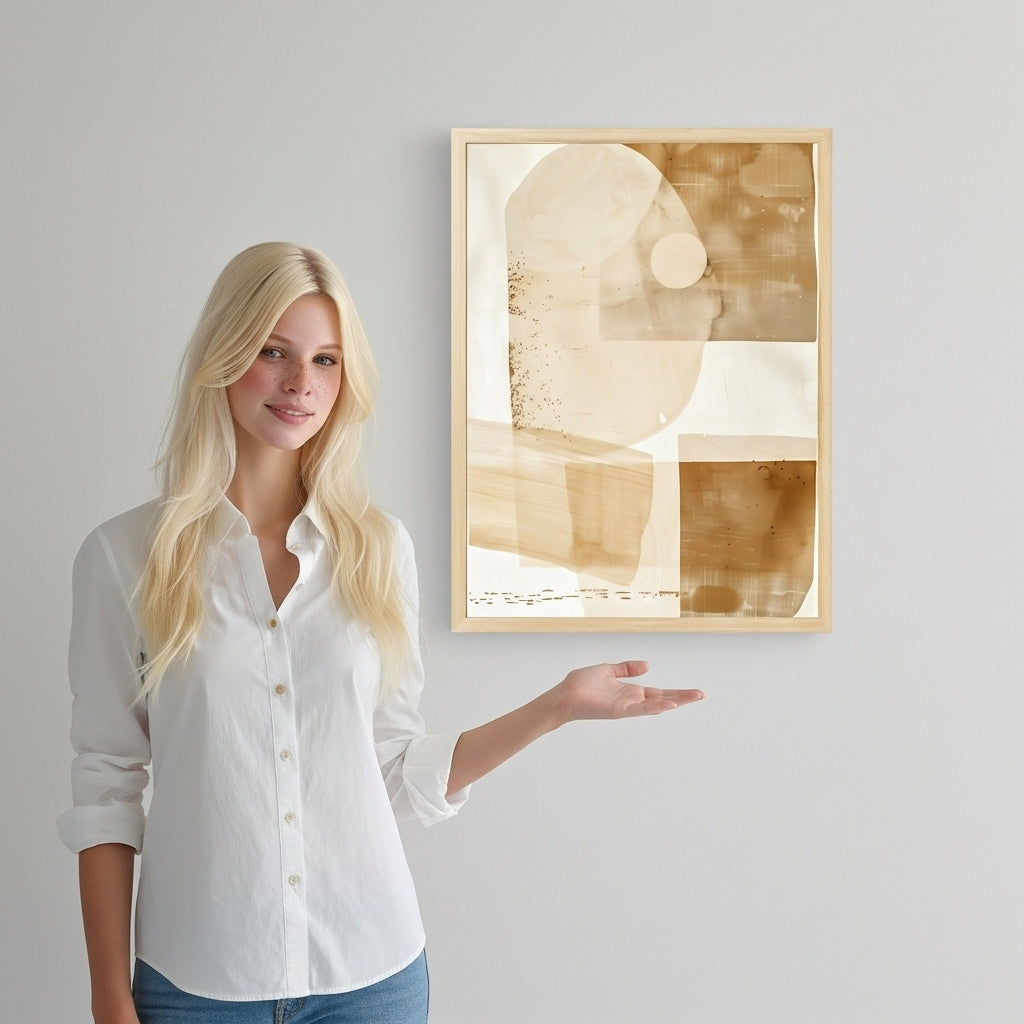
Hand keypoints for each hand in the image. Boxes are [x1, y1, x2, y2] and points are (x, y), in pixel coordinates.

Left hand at [551, 660, 703, 723]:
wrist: (564, 695)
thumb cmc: (581, 684)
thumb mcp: (608, 670)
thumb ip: (627, 668)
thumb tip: (648, 665)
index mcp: (630, 692)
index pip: (658, 693)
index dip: (675, 692)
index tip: (693, 692)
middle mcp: (631, 701)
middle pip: (662, 699)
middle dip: (682, 697)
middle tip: (701, 694)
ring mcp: (627, 707)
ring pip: (656, 705)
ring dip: (675, 701)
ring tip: (693, 697)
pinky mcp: (619, 710)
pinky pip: (640, 709)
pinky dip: (655, 707)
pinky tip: (669, 704)